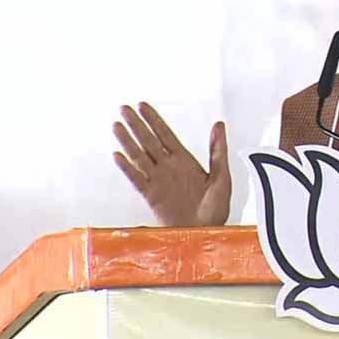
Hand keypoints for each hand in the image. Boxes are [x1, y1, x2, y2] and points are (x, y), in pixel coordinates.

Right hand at [112, 102, 231, 226]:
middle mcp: (169, 168)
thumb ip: (218, 150)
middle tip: (124, 108)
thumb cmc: (215, 209)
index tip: (143, 106)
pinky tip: (118, 156)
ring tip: (117, 126)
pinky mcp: (152, 196)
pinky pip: (137, 179)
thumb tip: (218, 125)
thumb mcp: (222, 176)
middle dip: (136, 124)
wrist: (206, 233)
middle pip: (148, 141)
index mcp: (185, 161)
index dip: (154, 119)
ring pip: (139, 156)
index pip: (165, 134)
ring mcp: (159, 181)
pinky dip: (127, 168)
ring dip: (128, 141)